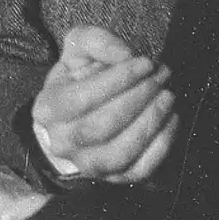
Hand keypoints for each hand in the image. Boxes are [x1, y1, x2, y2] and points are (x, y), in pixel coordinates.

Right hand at [30, 26, 177, 183]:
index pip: (81, 98)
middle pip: (102, 126)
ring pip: (120, 152)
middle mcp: (62, 142)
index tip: (145, 63)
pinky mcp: (113, 178)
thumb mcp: (78, 50)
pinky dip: (160, 145)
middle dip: (138, 99)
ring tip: (168, 96)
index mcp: (47, 109)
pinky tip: (170, 120)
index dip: (118, 80)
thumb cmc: (79, 80)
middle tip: (161, 78)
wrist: (75, 121)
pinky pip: (139, 169)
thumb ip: (96, 41)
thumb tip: (125, 55)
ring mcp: (87, 165)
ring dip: (150, 122)